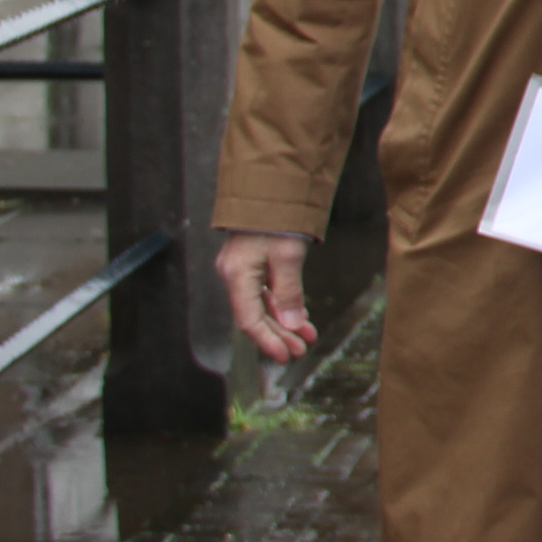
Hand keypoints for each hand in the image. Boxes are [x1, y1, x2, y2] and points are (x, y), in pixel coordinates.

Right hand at [217, 230, 317, 363]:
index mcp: (237, 275)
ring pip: (262, 304)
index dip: (268, 340)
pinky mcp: (252, 262)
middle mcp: (234, 275)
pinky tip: (298, 316)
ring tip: (307, 337)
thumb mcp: (287, 256)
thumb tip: (293, 324)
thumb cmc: (276, 218)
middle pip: (255, 315)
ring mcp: (242, 269)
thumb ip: (289, 292)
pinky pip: (265, 291)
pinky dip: (282, 304)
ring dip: (284, 321)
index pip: (249, 319)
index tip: (286, 356)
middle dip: (279, 334)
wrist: (269, 186)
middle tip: (302, 350)